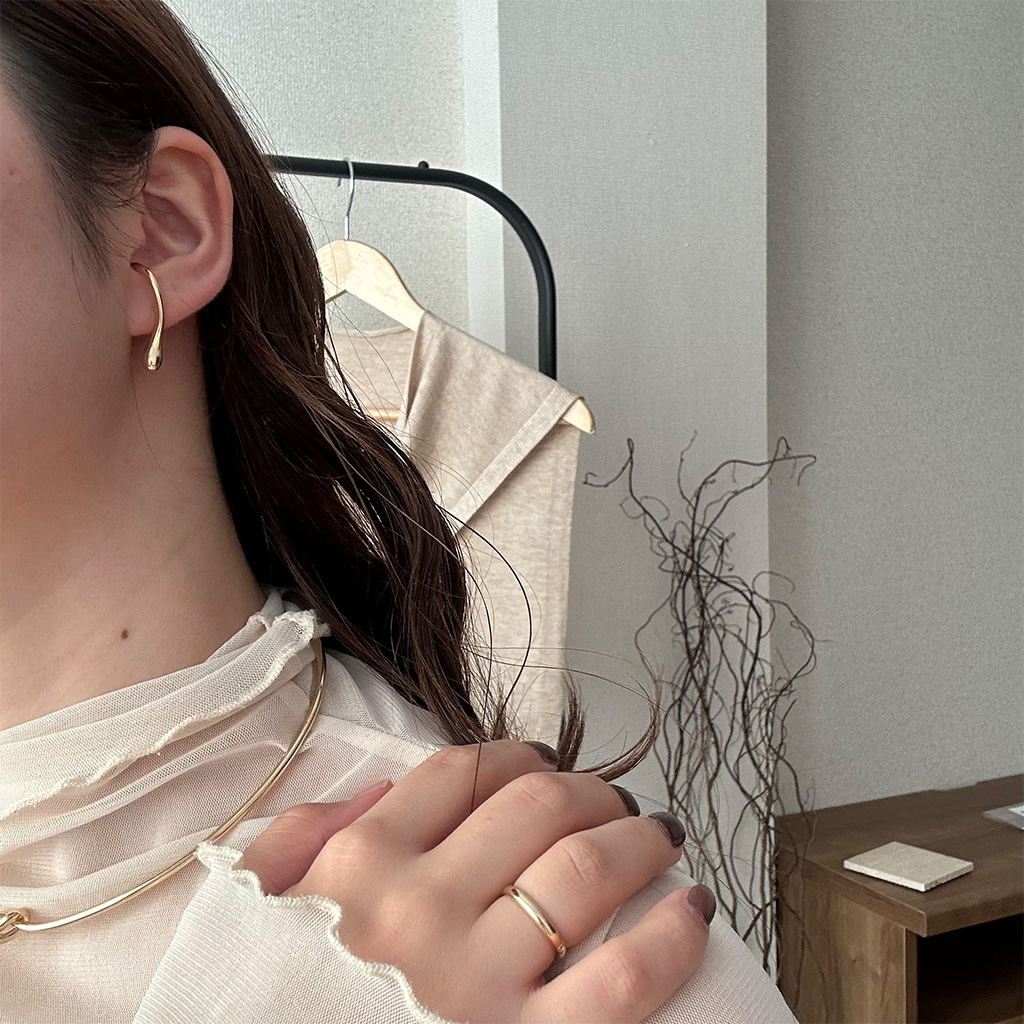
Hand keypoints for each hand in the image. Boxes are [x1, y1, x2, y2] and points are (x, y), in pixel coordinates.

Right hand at [239, 740, 711, 1022]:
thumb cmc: (288, 1001)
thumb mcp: (261, 911)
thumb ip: (298, 840)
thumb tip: (378, 794)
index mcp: (360, 865)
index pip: (464, 770)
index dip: (519, 757)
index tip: (544, 767)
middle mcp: (419, 910)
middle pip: (538, 804)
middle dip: (589, 791)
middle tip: (610, 803)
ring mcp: (475, 982)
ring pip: (586, 869)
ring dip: (639, 839)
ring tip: (658, 837)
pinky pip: (621, 979)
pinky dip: (671, 937)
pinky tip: (692, 909)